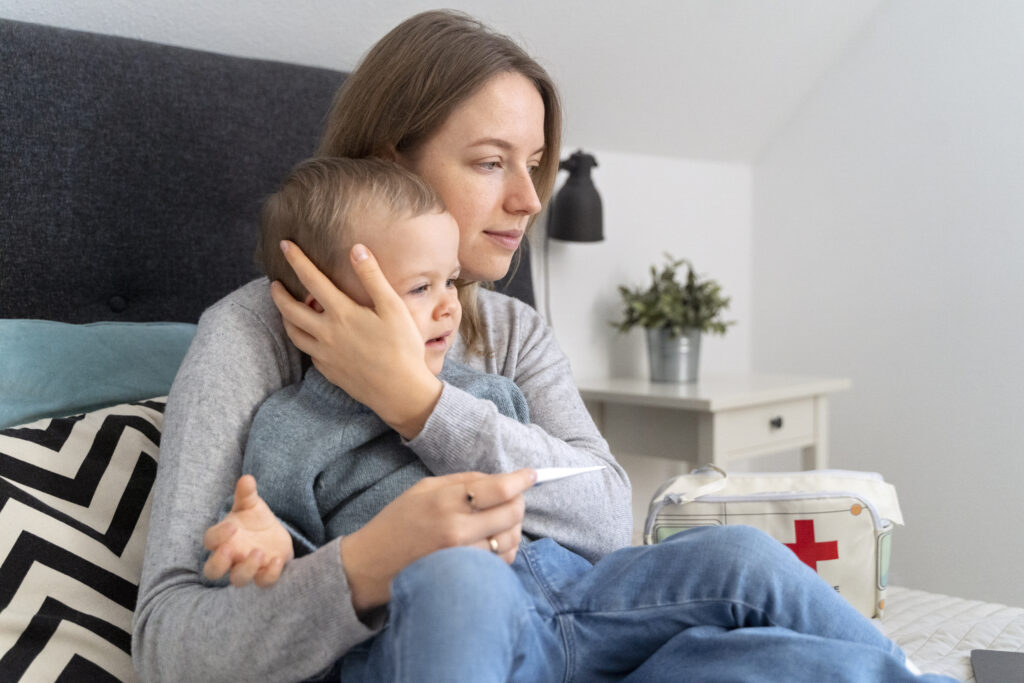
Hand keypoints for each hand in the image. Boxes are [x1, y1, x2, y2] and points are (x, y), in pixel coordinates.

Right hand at [202, 475, 293, 587]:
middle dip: (218, 563)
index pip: (209, 541)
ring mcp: (247, 568)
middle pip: (211, 571)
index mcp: (222, 538)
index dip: (217, 537)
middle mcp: (231, 557)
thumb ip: (247, 493)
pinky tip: (278, 559)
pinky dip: (269, 574)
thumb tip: (247, 478)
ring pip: (238, 580)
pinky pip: (263, 582)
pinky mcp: (264, 574)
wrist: (274, 535)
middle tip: (230, 550)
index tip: (233, 526)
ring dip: (246, 569)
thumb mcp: (251, 505)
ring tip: (259, 552)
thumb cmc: (254, 520)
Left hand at [269, 241, 441, 438]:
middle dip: (278, 294)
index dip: (296, 260)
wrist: (400, 392)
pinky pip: (308, 352)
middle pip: (290, 309)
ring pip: (294, 333)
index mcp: (342, 314)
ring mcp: (325, 355)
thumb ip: (372, 277)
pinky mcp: (329, 371)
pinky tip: (311, 336)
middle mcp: (326, 333)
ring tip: (285, 309)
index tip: (285, 244)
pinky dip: (304, 339)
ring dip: (285, 318)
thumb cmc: (402, 347)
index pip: (311, 279)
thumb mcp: (393, 307)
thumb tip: (356, 249)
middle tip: (274, 284)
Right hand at [339, 468, 536, 612]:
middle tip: (513, 498)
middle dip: (519, 502)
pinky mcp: (465, 576)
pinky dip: (506, 548)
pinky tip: (493, 541)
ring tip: (501, 520)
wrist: (371, 564)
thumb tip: (500, 478)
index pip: (500, 488)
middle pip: (512, 512)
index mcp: (446, 500)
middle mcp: (457, 528)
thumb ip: (464, 481)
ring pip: (512, 538)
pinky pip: (502, 561)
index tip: (531, 475)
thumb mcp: (424, 488)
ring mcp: (463, 556)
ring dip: (514, 527)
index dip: (521, 479)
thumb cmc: (397, 522)